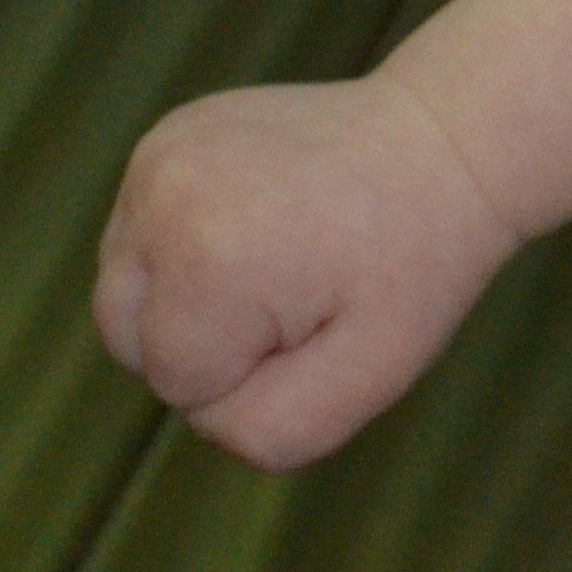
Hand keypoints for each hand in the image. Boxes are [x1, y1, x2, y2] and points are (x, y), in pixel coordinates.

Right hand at [94, 76, 527, 470]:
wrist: (446, 144)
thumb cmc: (416, 265)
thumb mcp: (371, 375)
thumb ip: (273, 431)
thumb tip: (201, 416)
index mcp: (206, 263)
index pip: (179, 386)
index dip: (254, 373)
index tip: (322, 316)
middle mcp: (163, 201)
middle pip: (128, 339)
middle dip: (209, 342)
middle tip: (303, 293)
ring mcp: (157, 160)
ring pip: (125, 289)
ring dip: (191, 298)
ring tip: (281, 258)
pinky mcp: (162, 140)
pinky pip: (139, 237)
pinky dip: (185, 249)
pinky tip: (260, 222)